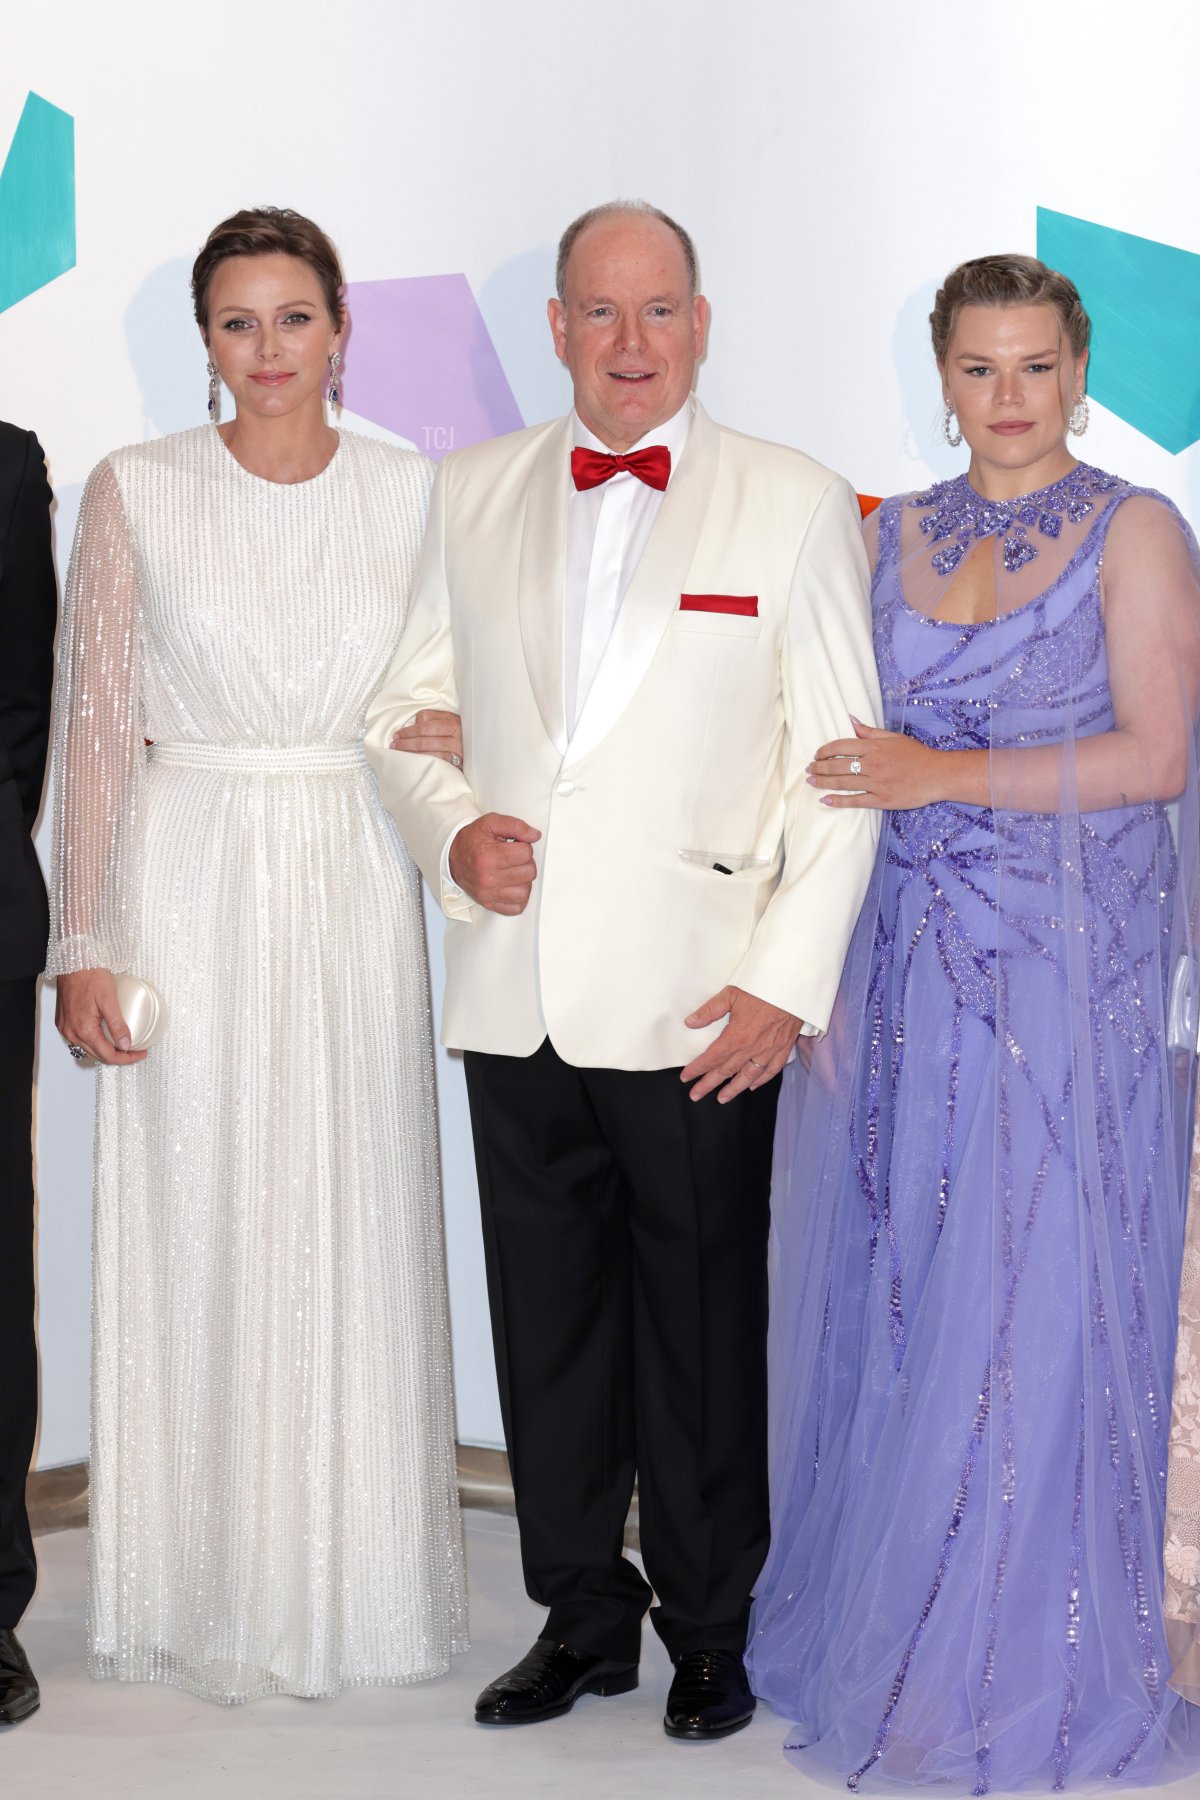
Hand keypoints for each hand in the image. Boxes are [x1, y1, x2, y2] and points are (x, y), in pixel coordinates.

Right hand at [56, 969, 147, 1066]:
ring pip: (88, 1049)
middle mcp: (71, 1032)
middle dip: (118, 1056)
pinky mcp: (63, 1022)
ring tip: (122, 1044)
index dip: (126, 1058)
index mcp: (83, 1029)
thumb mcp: (109, 999)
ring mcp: (66, 1028)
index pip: (107, 1055)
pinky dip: (94, 1041)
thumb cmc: (89, 975)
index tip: (139, 1053)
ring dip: (106, 1050)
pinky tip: (105, 1035)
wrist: (73, 962)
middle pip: (98, 1055)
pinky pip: (80, 1039)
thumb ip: (117, 1024)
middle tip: (135, 1050)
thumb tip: (126, 1044)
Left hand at [390, 709, 463, 768]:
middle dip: (405, 739)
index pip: (425, 718)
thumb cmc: (463, 739)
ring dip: (409, 750)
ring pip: (427, 747)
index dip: (409, 727)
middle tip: (394, 743)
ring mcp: (458, 749)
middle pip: (424, 733)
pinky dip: (420, 760)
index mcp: (453, 720)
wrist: (482, 756)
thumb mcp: (453, 724)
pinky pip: (434, 761)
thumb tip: (413, 724)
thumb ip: (436, 720)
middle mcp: (457, 733)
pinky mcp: (457, 763)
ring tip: (398, 751)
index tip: (399, 733)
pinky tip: (411, 761)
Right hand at [449, 814, 540, 915]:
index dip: (524, 847)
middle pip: (529, 873)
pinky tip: (511, 886)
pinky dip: (518, 898)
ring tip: (513, 872)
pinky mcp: (490, 904)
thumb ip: (515, 825)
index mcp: (488, 857)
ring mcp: (489, 893)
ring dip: (523, 881)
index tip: (514, 846)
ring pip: (525, 891)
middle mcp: (488, 878)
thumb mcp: (491, 823)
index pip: (526, 853)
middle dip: (525, 863)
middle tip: (513, 858)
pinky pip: (517, 907)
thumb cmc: (472, 841)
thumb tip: (534, 835)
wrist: (452, 857)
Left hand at [681, 985, 801, 1102]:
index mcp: (736, 1036)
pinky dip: (761, 1080)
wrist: (792, 987)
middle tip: (696, 1095)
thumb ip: (709, 1010)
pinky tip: (753, 1086)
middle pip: (726, 1071)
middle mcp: (751, 1048)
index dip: (697, 1069)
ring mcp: (768, 1051)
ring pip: (748, 1076)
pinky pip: (771, 1071)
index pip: (711, 1058)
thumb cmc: (762, 988)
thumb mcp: (731, 994)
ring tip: (721, 1099)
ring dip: (733, 1089)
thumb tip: (690, 1022)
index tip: (686, 1077)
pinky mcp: (782, 1049)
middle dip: (708, 1084)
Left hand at [807, 715, 943, 810]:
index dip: (825, 751)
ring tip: (810, 781)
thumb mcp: (894, 737)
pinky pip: (855, 800)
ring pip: (843, 783)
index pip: (842, 746)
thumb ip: (870, 731)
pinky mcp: (882, 799)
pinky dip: (838, 800)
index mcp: (874, 747)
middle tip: (808, 769)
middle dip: (819, 767)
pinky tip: (825, 800)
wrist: (938, 774)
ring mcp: (876, 783)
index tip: (817, 754)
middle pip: (838, 765)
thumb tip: (851, 720)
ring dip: (823, 782)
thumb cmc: (917, 755)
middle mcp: (872, 764)